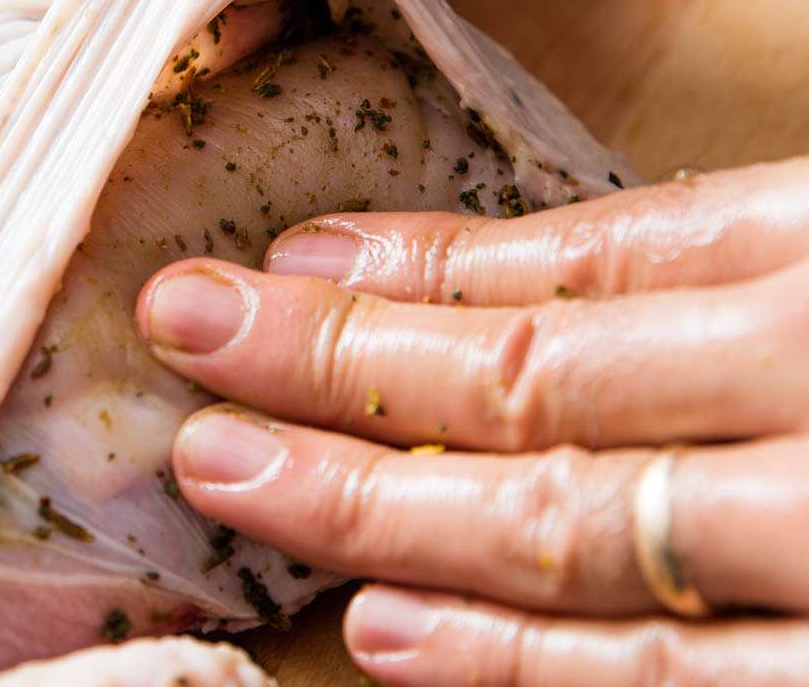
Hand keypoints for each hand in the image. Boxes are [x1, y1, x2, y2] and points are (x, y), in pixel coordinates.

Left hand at [135, 159, 808, 684]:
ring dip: (371, 505)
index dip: (422, 262)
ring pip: (559, 528)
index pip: (592, 255)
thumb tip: (465, 270)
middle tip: (187, 326)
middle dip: (338, 358)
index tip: (287, 258)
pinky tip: (380, 630)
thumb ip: (713, 258)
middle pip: (533, 378)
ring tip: (224, 468)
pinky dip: (512, 660)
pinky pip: (665, 680)